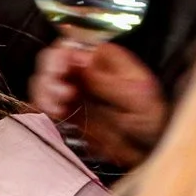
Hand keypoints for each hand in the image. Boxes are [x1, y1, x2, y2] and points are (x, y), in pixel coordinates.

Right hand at [29, 39, 168, 170]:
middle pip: (51, 61)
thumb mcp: (137, 97)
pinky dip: (43, 108)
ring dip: (44, 93)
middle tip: (62, 94)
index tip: (61, 71)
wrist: (149, 150)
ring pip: (43, 82)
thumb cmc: (152, 120)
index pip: (72, 44)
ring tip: (58, 108)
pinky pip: (44, 104)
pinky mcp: (66, 112)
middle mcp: (85, 71)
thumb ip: (107, 80)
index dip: (61, 55)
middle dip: (49, 76)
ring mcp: (73, 91)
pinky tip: (56, 116)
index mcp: (104, 59)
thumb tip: (81, 59)